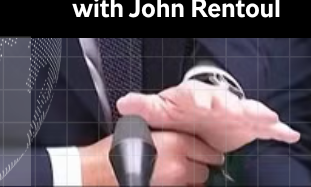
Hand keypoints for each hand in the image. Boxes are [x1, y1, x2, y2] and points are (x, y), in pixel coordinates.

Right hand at [79, 131, 223, 185]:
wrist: (100, 169)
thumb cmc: (117, 149)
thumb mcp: (145, 129)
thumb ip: (168, 131)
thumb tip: (181, 134)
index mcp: (178, 142)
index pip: (209, 151)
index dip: (205, 152)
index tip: (201, 152)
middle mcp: (181, 165)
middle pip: (205, 169)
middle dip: (199, 166)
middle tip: (187, 163)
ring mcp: (175, 183)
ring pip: (197, 184)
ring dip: (191, 179)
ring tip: (176, 173)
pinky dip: (181, 186)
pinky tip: (169, 181)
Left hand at [117, 80, 299, 152]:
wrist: (198, 112)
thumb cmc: (180, 109)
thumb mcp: (160, 108)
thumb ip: (143, 106)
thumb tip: (125, 102)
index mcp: (197, 98)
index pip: (200, 96)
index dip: (203, 99)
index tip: (205, 103)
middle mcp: (221, 104)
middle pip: (230, 103)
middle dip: (236, 107)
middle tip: (243, 111)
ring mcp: (237, 114)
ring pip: (252, 113)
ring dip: (261, 116)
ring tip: (272, 120)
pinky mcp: (248, 126)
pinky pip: (267, 128)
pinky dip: (280, 131)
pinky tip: (291, 135)